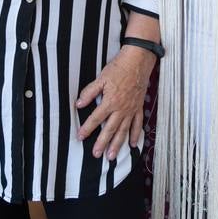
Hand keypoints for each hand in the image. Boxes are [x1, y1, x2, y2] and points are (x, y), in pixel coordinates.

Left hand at [76, 45, 156, 160]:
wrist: (138, 62)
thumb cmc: (119, 69)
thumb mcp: (101, 78)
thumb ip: (90, 92)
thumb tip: (78, 104)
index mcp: (110, 102)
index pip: (96, 118)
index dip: (87, 128)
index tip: (80, 137)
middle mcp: (121, 109)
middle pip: (110, 129)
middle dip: (102, 143)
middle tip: (96, 154)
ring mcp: (131, 110)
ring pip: (124, 130)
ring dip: (117, 144)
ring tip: (112, 156)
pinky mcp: (139, 107)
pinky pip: (137, 124)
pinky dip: (135, 135)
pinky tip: (133, 144)